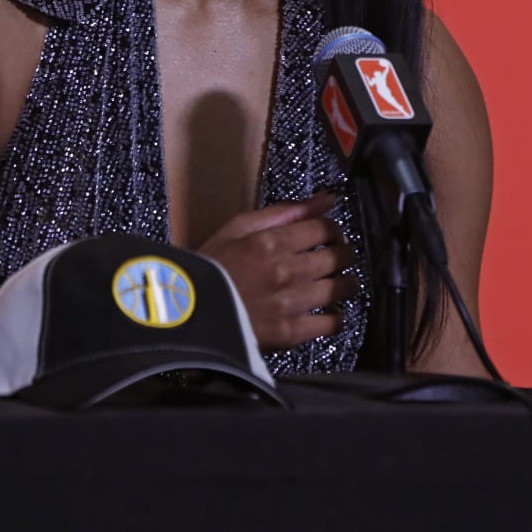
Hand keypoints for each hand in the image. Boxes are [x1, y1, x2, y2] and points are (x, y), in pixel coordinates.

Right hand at [197, 192, 357, 349]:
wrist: (187, 314)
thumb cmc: (212, 267)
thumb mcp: (238, 228)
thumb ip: (284, 212)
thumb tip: (326, 197)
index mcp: (271, 242)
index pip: (324, 229)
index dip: (334, 230)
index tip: (330, 236)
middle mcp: (286, 271)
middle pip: (338, 257)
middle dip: (343, 254)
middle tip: (337, 258)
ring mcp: (290, 304)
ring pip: (341, 289)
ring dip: (345, 284)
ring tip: (336, 284)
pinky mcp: (290, 333)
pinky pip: (331, 324)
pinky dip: (336, 317)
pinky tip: (328, 312)